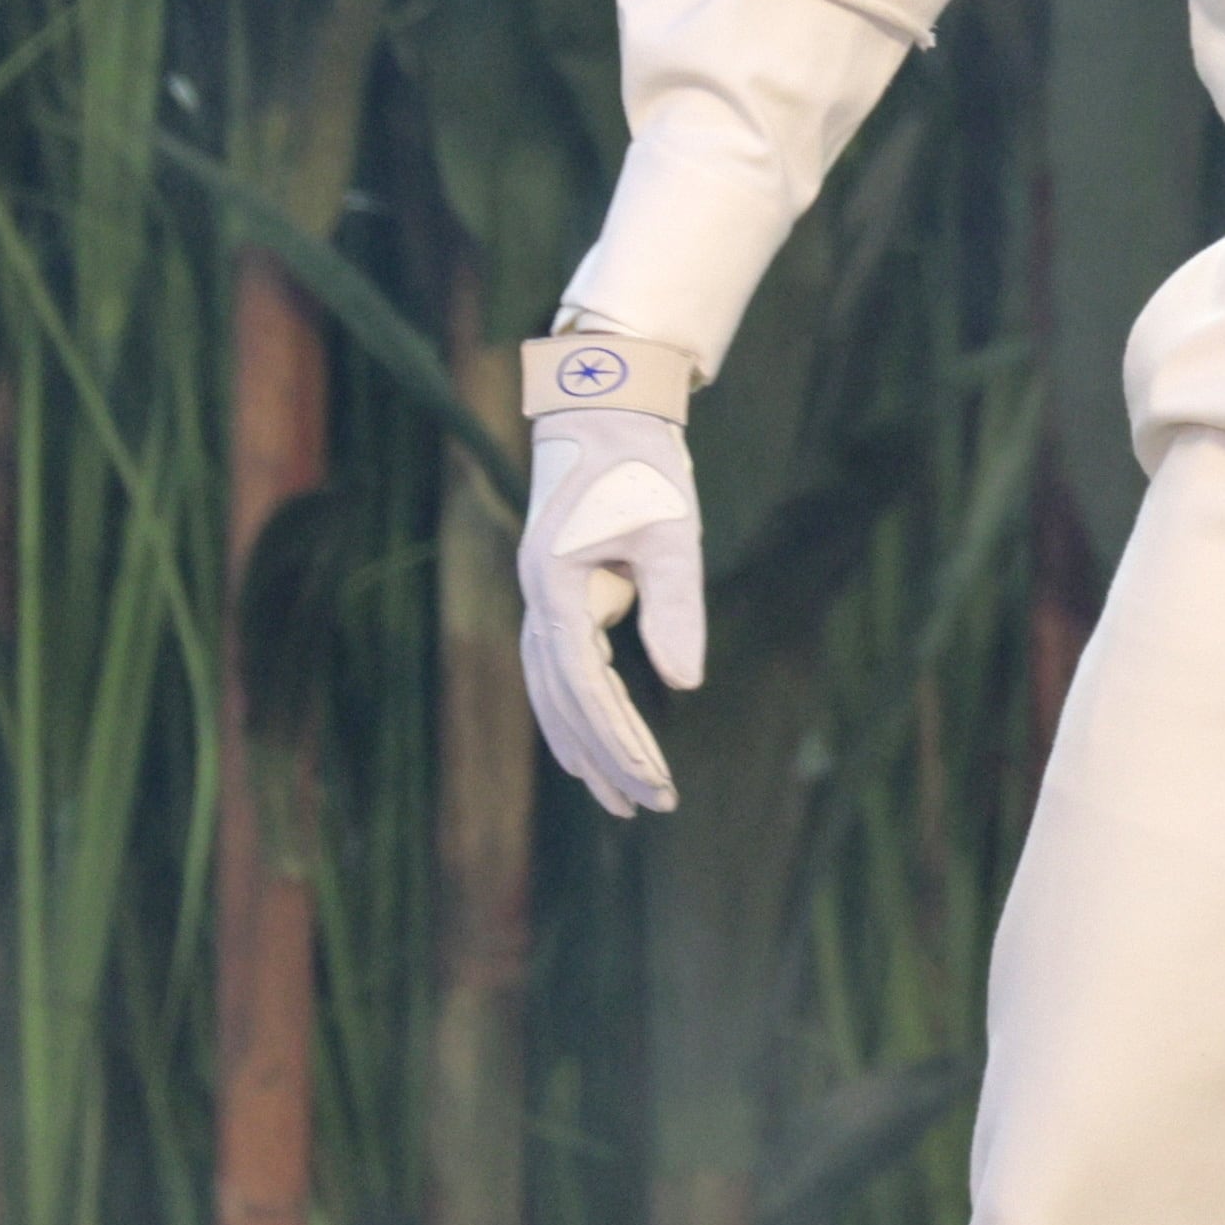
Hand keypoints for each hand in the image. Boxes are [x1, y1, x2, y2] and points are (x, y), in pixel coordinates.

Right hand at [517, 403, 702, 817]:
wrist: (607, 416)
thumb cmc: (645, 469)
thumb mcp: (673, 531)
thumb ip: (677, 606)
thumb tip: (687, 681)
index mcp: (556, 585)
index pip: (584, 683)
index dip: (617, 736)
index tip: (654, 778)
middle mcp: (536, 602)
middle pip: (563, 702)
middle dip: (604, 758)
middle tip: (648, 807)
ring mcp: (540, 605)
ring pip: (554, 696)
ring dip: (587, 748)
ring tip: (624, 800)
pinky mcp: (557, 603)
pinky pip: (560, 676)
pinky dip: (578, 718)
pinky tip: (598, 753)